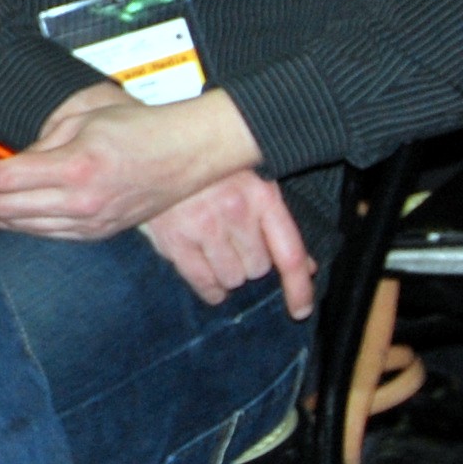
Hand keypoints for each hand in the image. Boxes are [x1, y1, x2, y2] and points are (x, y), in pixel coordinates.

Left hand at [0, 87, 262, 243]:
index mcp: (74, 167)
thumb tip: (11, 160)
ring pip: (27, 227)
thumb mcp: (84, 119)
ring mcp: (91, 222)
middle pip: (9, 208)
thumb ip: (43, 142)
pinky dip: (23, 227)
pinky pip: (51, 235)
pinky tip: (7, 220)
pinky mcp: (100, 232)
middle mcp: (81, 202)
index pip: (5, 178)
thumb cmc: (139, 128)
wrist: (187, 154)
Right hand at [138, 169, 316, 315]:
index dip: (299, 288)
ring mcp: (203, 225)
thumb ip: (277, 223)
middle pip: (258, 268)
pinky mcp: (175, 239)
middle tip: (235, 242)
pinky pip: (204, 283)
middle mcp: (235, 210)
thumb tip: (307, 266)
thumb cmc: (210, 170)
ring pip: (232, 278)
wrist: (155, 153)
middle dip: (250, 262)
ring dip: (228, 273)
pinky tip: (208, 275)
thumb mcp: (251, 182)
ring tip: (216, 250)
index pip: (290, 253)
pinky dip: (210, 287)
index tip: (301, 311)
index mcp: (261, 193)